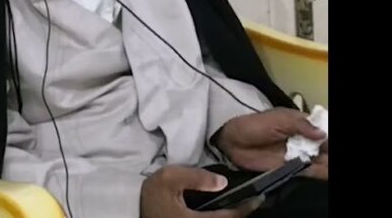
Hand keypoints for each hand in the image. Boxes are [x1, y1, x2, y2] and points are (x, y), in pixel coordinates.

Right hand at [140, 165, 262, 217]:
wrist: (132, 210)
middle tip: (255, 202)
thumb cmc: (150, 195)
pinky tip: (224, 213)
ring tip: (242, 207)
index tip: (259, 198)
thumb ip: (196, 177)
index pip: (230, 217)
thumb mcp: (169, 178)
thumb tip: (222, 182)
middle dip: (242, 215)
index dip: (246, 208)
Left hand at [214, 108, 327, 179]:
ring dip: (325, 162)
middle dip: (327, 150)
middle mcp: (301, 138)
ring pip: (317, 159)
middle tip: (329, 155)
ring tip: (328, 165)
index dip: (326, 133)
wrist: (233, 141)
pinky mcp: (289, 167)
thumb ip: (301, 125)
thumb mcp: (278, 119)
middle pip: (321, 145)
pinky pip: (307, 170)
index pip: (321, 128)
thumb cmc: (255, 125)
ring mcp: (296, 154)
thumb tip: (322, 134)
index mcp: (300, 123)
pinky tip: (323, 172)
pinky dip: (317, 172)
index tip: (330, 140)